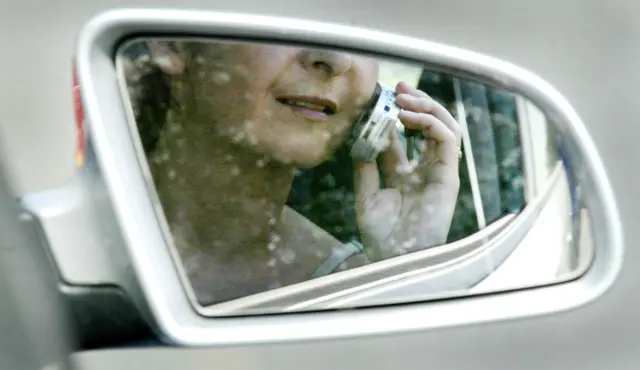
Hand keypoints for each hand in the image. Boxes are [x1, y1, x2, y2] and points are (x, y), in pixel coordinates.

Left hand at [354, 81, 461, 261]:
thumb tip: (360, 139)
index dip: (389, 115)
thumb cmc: (381, 236)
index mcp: (403, 174)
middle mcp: (423, 169)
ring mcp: (438, 171)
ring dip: (425, 106)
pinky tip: (407, 116)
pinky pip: (448, 139)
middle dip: (413, 102)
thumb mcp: (366, 195)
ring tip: (403, 97)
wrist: (396, 259)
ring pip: (443, 126)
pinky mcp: (450, 175)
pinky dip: (430, 122)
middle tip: (396, 87)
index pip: (401, 136)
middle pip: (426, 125)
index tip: (375, 98)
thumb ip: (366, 167)